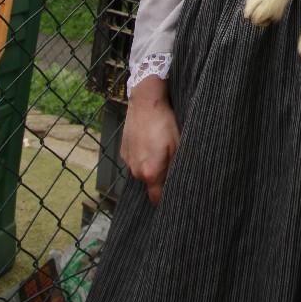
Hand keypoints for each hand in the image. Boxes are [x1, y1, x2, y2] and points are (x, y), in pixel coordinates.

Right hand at [121, 76, 180, 205]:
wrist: (145, 103)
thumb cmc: (164, 124)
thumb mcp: (177, 146)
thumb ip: (175, 169)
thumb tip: (177, 185)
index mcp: (150, 173)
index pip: (156, 199)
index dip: (165, 197)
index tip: (173, 190)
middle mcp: (136, 171)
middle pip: (150, 183)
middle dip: (159, 176)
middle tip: (168, 159)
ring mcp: (127, 161)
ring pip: (142, 170)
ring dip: (149, 164)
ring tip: (158, 147)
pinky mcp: (123, 150)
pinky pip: (135, 160)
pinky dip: (141, 154)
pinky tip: (148, 141)